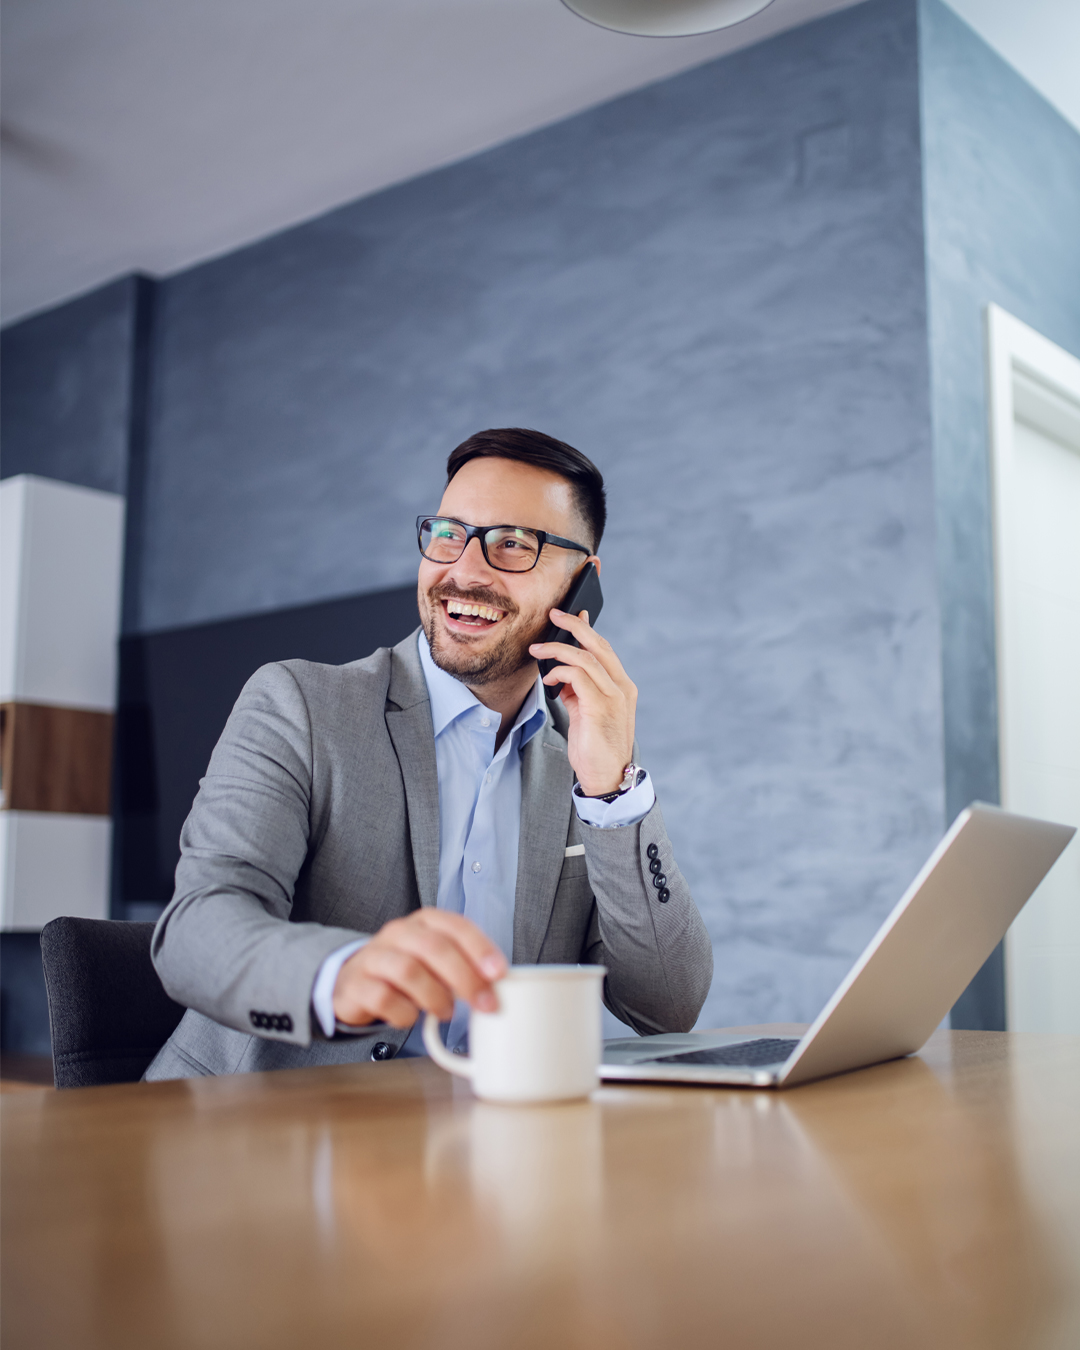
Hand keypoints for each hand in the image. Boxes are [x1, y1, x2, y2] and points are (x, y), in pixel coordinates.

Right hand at [333, 909, 507, 1028]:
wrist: (354, 981)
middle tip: (484, 1004)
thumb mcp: (436, 961)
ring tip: (447, 1012)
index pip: (456, 926)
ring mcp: (375, 957)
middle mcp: (398, 933)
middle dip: (465, 977)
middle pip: (434, 947)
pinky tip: (412, 1017)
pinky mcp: (357, 985)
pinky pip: (383, 998)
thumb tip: (497, 987)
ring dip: (436, 997)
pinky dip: (404, 1013)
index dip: (480, 948)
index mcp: (424, 922)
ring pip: (409, 970)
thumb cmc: (407, 970)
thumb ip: (464, 966)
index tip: (499, 973)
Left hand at [529, 608, 636, 795]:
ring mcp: (614, 697)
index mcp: (622, 687)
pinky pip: (577, 677)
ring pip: (586, 658)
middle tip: (553, 616)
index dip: (587, 629)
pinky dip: (559, 672)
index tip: (573, 614)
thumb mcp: (585, 713)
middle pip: (598, 645)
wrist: (606, 777)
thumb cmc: (595, 747)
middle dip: (574, 626)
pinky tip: (548, 677)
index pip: (604, 649)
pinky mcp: (600, 708)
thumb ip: (578, 691)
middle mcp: (622, 688)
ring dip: (558, 649)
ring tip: (537, 650)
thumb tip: (559, 671)